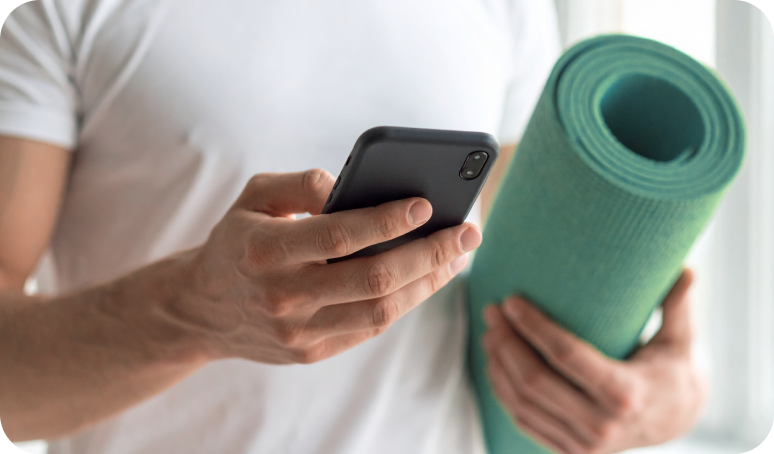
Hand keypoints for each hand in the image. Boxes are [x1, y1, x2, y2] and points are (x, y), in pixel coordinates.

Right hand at [178, 169, 481, 364]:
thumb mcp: (253, 198)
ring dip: (428, 282)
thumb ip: (298, 184)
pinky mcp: (310, 353)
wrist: (203, 309)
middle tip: (467, 232)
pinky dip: (405, 302)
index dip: (387, 221)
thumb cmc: (238, 240)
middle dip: (429, 253)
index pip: (340, 236)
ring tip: (457, 256)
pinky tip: (427, 278)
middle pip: (373, 279)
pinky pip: (369, 328)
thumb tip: (349, 184)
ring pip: (381, 310)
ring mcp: (298, 332)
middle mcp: (282, 296)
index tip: (426, 204)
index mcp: (266, 250)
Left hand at [482, 270, 706, 453]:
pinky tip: (495, 361)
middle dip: (506, 341)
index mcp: (626, 394)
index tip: (511, 300)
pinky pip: (523, 420)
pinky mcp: (568, 452)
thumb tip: (687, 267)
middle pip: (534, 380)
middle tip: (493, 309)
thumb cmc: (672, 369)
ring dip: (498, 363)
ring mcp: (582, 445)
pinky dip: (503, 390)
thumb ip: (678, 304)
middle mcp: (602, 426)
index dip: (533, 326)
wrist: (675, 421)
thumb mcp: (681, 339)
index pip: (566, 355)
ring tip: (491, 330)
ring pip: (521, 402)